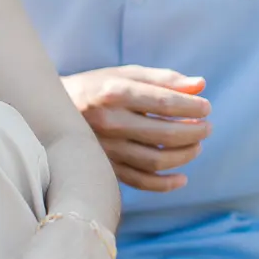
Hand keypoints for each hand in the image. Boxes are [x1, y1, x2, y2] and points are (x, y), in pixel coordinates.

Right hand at [62, 65, 212, 191]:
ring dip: (184, 155)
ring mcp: (106, 148)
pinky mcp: (104, 167)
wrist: (52, 112)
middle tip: (207, 128)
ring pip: (155, 160)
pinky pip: (140, 181)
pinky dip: (165, 184)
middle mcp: (109, 121)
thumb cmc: (97, 88)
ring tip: (196, 146)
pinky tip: (182, 177)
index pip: (164, 102)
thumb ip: (164, 79)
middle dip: (194, 132)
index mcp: (114, 92)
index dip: (191, 107)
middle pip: (163, 133)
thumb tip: (201, 85)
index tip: (206, 108)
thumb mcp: (125, 74)